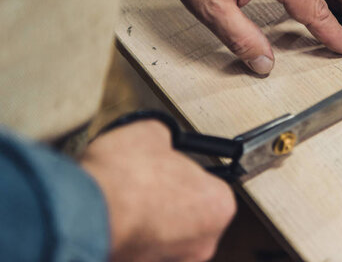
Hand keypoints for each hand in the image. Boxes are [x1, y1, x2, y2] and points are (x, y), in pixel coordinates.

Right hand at [80, 119, 235, 260]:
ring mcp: (170, 261)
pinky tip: (113, 216)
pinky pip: (139, 248)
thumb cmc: (126, 178)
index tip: (169, 165)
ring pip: (163, 235)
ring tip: (125, 198)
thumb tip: (159, 137)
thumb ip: (165, 138)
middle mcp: (202, 243)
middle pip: (188, 214)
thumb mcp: (152, 132)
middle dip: (167, 199)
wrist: (82, 213)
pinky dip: (128, 235)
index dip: (185, 171)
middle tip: (145, 180)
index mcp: (219, 206)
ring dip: (148, 220)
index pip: (209, 185)